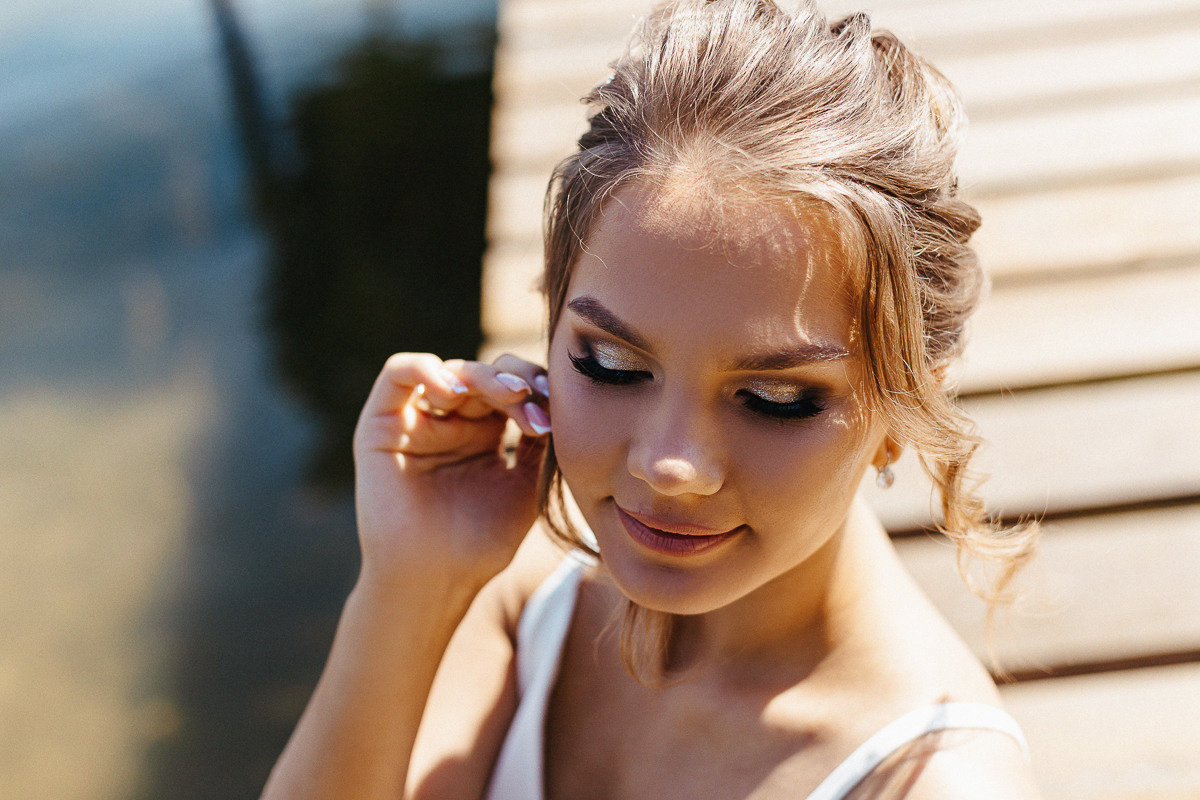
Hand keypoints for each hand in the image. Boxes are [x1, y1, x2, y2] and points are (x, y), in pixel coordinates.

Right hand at [351, 352, 551, 595]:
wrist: (436, 581)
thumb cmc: (480, 544)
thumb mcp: (526, 486)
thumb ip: (541, 445)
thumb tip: (562, 401)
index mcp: (484, 434)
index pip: (511, 389)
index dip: (535, 389)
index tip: (555, 409)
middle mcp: (450, 422)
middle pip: (485, 374)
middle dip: (515, 380)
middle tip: (533, 398)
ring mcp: (416, 421)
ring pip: (450, 370)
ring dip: (483, 375)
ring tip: (509, 393)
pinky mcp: (381, 424)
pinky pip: (397, 374)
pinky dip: (426, 369)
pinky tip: (454, 390)